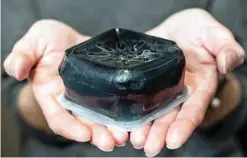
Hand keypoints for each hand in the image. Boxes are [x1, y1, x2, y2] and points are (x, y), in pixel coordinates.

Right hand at [4, 19, 127, 150]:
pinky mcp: (104, 88)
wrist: (68, 36)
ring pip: (100, 118)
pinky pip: (113, 103)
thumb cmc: (47, 40)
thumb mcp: (32, 43)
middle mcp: (71, 100)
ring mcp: (88, 96)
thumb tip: (15, 70)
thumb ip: (22, 56)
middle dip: (97, 135)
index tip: (85, 135)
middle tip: (112, 142)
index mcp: (51, 95)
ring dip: (112, 129)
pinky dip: (122, 113)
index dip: (70, 128)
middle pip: (84, 123)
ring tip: (125, 136)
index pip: (59, 118)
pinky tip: (133, 118)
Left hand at [129, 8, 244, 155]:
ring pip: (153, 113)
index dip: (184, 125)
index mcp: (198, 85)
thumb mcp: (212, 33)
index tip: (174, 140)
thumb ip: (224, 47)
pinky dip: (130, 111)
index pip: (193, 109)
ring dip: (144, 128)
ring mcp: (159, 89)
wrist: (173, 27)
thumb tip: (227, 64)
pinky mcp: (143, 83)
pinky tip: (122, 122)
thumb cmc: (196, 29)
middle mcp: (178, 92)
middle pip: (170, 117)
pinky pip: (136, 98)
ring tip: (134, 140)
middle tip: (149, 148)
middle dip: (160, 134)